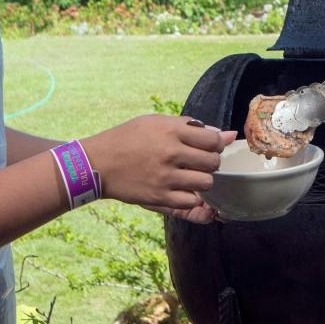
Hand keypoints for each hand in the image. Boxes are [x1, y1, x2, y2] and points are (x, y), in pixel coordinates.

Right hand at [83, 115, 231, 221]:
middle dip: (211, 162)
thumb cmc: (128, 138)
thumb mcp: (156, 122)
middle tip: (200, 163)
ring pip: (206, 183)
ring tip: (190, 177)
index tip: (208, 146)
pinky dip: (190, 197)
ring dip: (202, 181)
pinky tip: (181, 189)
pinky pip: (190, 201)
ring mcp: (165, 177)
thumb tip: (227, 134)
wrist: (97, 163)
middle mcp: (170, 153)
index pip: (213, 140)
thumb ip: (191, 126)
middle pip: (213, 162)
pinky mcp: (158, 197)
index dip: (216, 144)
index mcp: (171, 131)